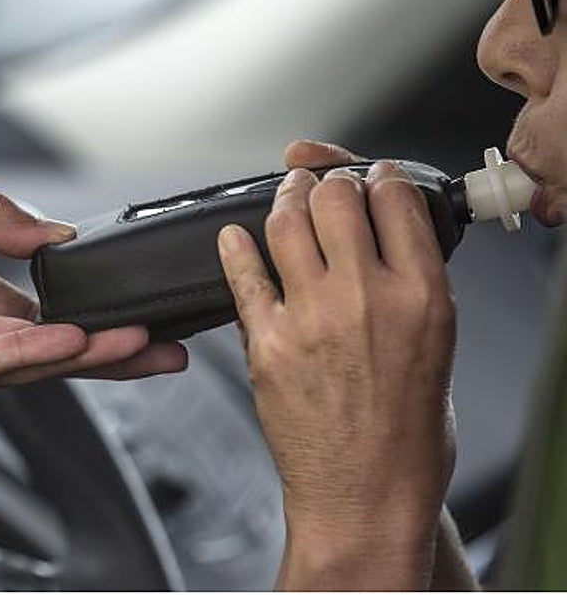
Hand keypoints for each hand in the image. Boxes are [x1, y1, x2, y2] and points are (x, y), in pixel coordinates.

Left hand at [0, 171, 186, 411]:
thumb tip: (54, 231)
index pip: (29, 294)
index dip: (77, 298)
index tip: (124, 294)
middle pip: (39, 336)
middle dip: (102, 342)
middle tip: (161, 342)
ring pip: (19, 360)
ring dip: (80, 353)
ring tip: (137, 343)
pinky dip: (27, 356)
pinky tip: (68, 342)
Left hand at [217, 148, 455, 588]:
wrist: (367, 496)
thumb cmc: (408, 431)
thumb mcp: (439, 343)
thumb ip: (410, 281)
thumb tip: (379, 230)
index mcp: (422, 295)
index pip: (395, 199)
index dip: (377, 176)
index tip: (368, 176)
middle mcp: (367, 298)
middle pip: (334, 198)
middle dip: (325, 179)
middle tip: (319, 182)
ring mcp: (311, 319)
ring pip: (284, 223)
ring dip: (282, 198)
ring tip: (284, 194)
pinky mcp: (267, 343)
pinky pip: (243, 275)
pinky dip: (234, 247)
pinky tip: (233, 237)